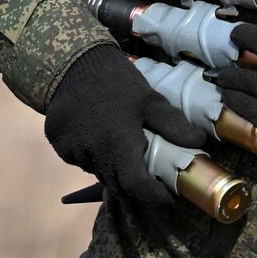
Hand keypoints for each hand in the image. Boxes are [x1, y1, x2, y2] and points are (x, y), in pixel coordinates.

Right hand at [45, 44, 204, 211]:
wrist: (71, 60)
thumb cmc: (116, 80)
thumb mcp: (149, 99)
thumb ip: (172, 124)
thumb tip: (199, 143)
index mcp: (118, 144)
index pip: (137, 186)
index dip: (155, 197)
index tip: (168, 198)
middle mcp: (92, 153)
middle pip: (117, 184)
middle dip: (136, 186)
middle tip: (152, 178)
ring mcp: (71, 150)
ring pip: (98, 171)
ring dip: (113, 168)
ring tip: (123, 148)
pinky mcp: (57, 144)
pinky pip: (79, 159)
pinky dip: (93, 155)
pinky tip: (98, 135)